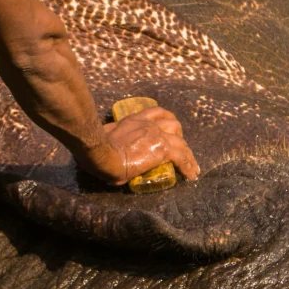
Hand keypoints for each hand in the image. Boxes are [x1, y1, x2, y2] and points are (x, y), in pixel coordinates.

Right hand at [79, 103, 200, 188]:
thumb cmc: (96, 147)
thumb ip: (112, 135)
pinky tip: (191, 176)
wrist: (102, 153)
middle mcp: (149, 124)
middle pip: (173, 125)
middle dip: (180, 136)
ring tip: (192, 167)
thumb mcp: (106, 135)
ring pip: (182, 142)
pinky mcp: (162, 150)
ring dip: (188, 154)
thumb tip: (106, 143)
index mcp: (134, 120)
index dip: (166, 120)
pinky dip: (188, 166)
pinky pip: (182, 157)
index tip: (170, 129)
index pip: (156, 113)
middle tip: (181, 150)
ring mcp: (157, 136)